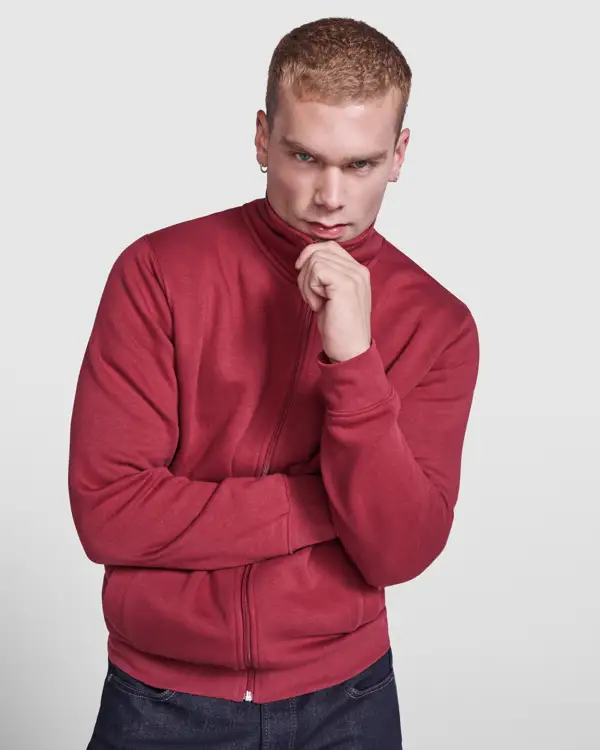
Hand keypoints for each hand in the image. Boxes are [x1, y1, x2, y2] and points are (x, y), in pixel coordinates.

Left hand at [294, 240, 371, 362]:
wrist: (350, 351)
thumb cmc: (339, 328)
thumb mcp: (332, 295)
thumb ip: (326, 275)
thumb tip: (305, 259)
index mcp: (358, 271)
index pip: (329, 246)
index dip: (310, 256)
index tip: (304, 276)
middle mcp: (359, 270)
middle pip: (318, 251)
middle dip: (305, 273)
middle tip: (312, 297)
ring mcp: (354, 276)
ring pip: (314, 260)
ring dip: (306, 284)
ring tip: (317, 303)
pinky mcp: (345, 284)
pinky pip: (315, 271)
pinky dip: (309, 289)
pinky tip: (318, 305)